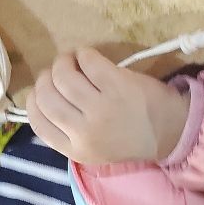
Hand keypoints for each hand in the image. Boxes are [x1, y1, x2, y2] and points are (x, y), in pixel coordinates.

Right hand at [27, 48, 189, 164]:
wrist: (169, 131)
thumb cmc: (129, 137)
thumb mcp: (93, 148)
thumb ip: (67, 131)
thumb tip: (42, 97)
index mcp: (75, 151)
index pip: (38, 122)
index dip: (34, 100)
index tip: (42, 89)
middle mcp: (84, 132)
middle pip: (45, 96)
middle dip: (46, 77)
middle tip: (58, 71)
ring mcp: (100, 109)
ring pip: (62, 76)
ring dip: (63, 61)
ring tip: (73, 60)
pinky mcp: (116, 86)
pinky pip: (87, 61)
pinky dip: (83, 53)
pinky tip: (88, 57)